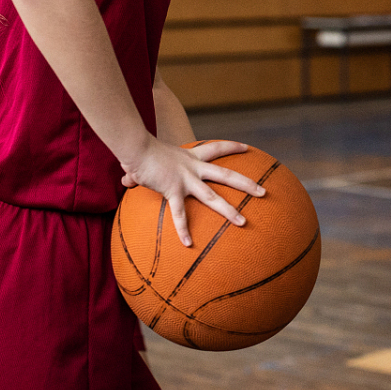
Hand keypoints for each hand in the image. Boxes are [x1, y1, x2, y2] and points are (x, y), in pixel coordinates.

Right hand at [119, 138, 257, 246]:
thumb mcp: (145, 161)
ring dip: (230, 210)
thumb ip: (138, 173)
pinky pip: (179, 213)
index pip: (216, 148)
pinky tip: (189, 244)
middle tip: (264, 192)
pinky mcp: (173, 190)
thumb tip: (126, 180)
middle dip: (247, 184)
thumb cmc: (139, 150)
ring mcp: (185, 179)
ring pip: (213, 197)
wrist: (135, 145)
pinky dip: (183, 229)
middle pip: (227, 175)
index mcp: (190, 157)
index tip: (247, 147)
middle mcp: (193, 168)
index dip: (232, 147)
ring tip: (244, 222)